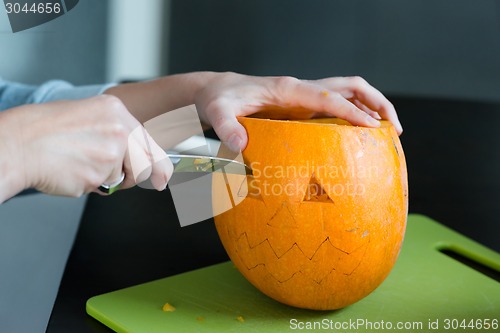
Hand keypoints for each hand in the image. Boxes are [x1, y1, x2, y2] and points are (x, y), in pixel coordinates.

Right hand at [0, 95, 171, 201]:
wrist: (16, 143)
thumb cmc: (43, 130)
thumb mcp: (87, 118)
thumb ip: (114, 133)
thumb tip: (139, 154)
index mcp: (116, 111)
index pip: (149, 142)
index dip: (157, 164)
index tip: (163, 177)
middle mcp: (119, 129)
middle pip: (145, 163)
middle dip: (132, 175)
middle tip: (109, 174)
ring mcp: (111, 152)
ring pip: (121, 177)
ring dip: (104, 178)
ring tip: (78, 163)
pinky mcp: (99, 174)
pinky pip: (101, 187)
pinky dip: (87, 185)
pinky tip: (70, 171)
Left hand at [194, 72, 401, 151]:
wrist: (217, 91)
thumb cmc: (219, 99)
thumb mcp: (217, 111)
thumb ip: (227, 126)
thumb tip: (240, 146)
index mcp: (288, 88)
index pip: (328, 97)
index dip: (351, 111)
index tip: (372, 127)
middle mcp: (302, 90)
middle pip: (350, 86)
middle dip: (376, 102)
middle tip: (394, 128)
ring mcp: (304, 98)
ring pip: (348, 94)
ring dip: (371, 108)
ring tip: (388, 133)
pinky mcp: (302, 108)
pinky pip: (335, 109)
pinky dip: (354, 118)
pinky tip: (358, 138)